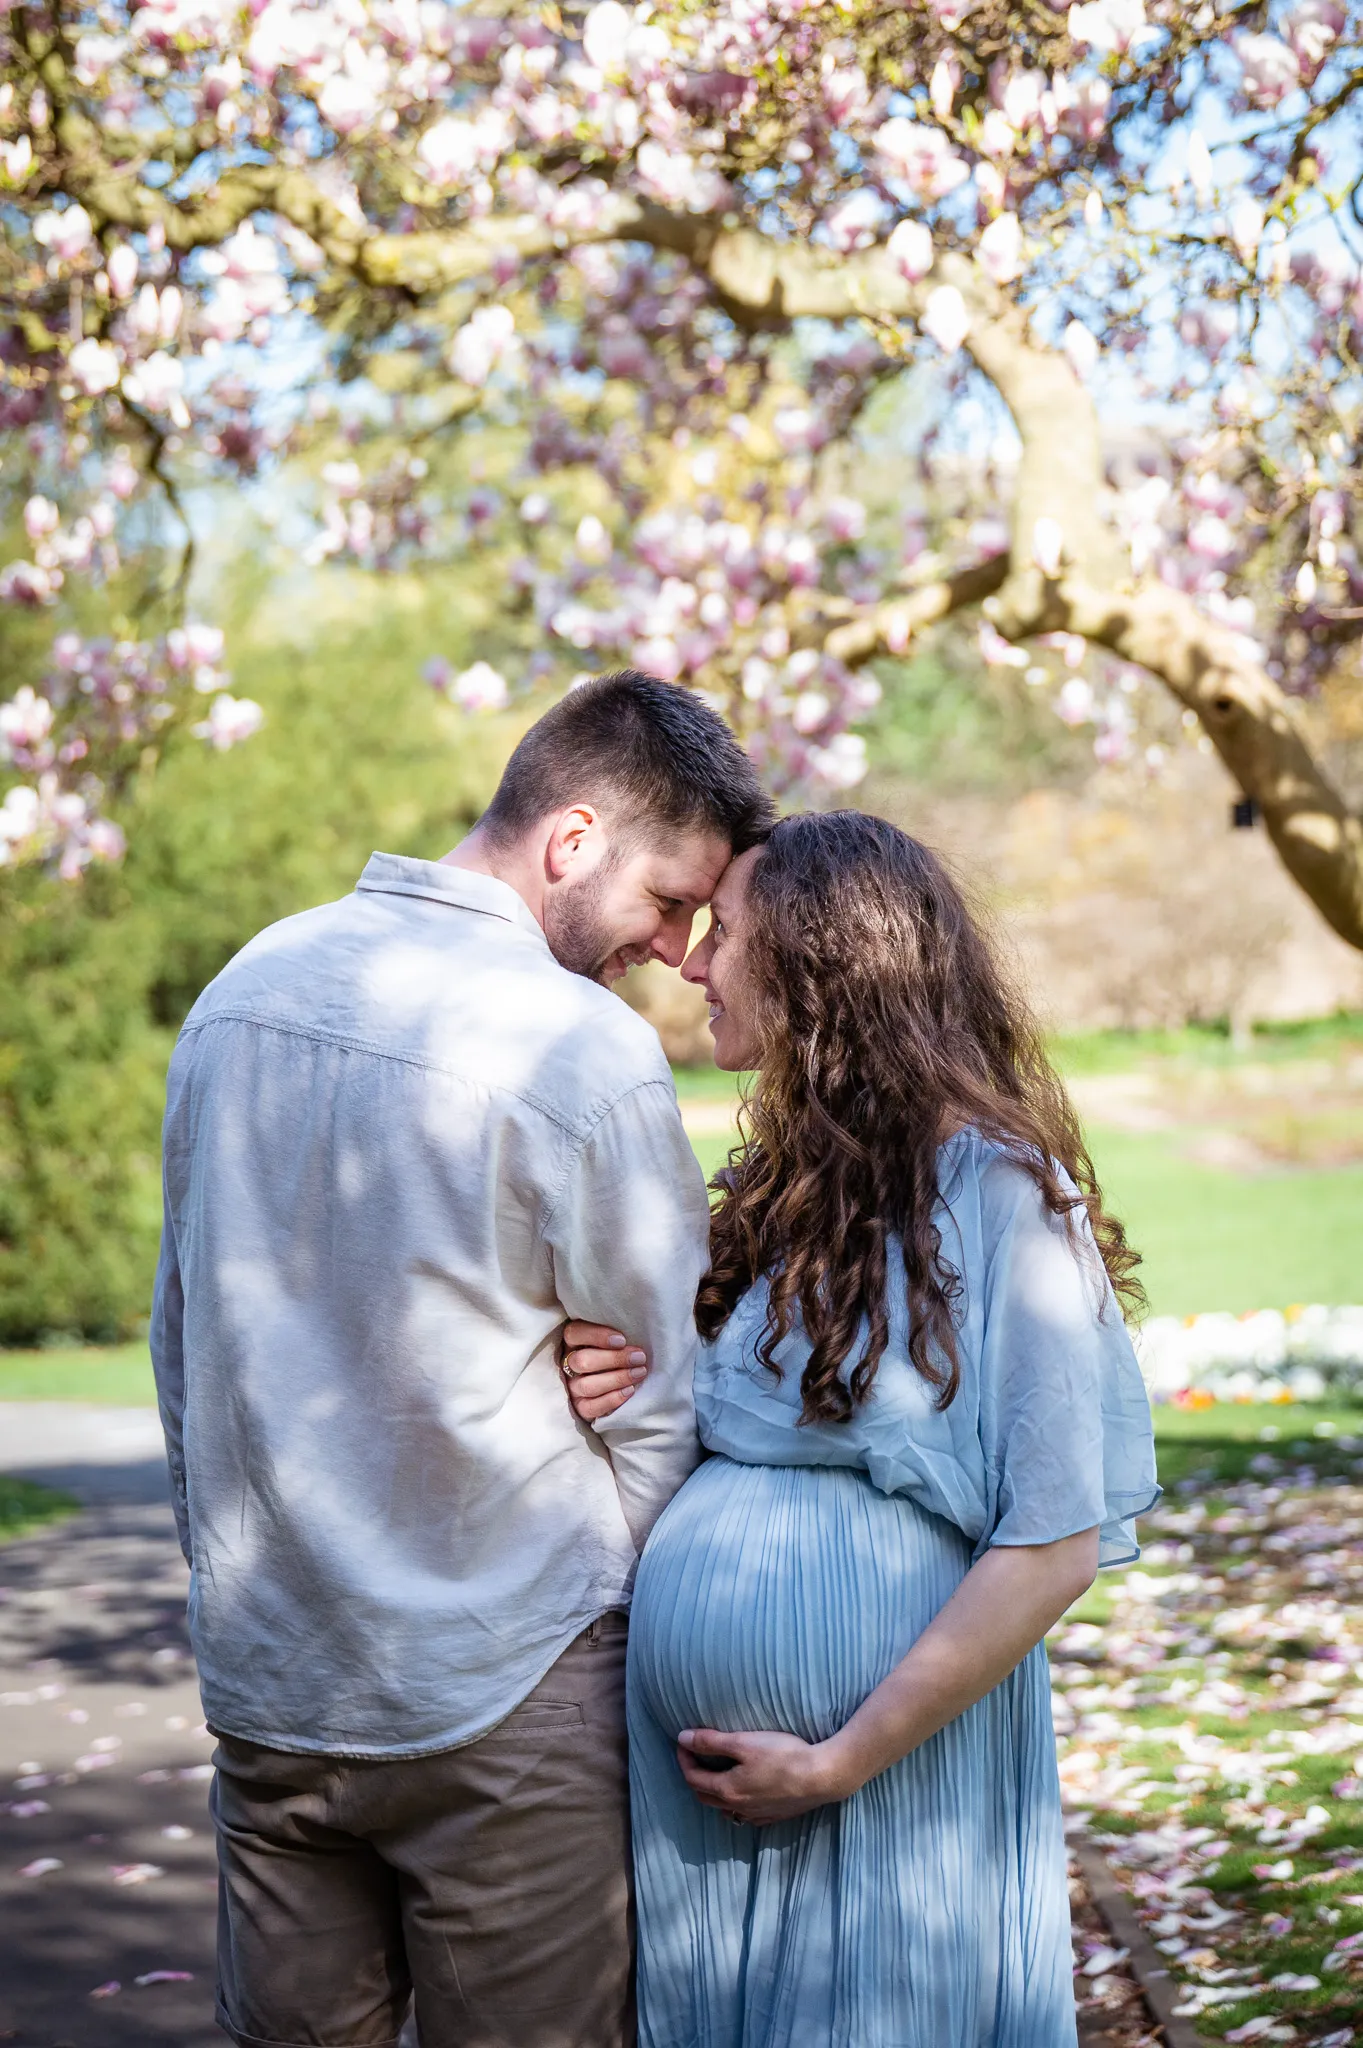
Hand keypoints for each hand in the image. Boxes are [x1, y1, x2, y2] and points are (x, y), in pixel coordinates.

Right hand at [559, 1320, 649, 1419]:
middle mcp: (567, 1364)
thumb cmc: (613, 1355)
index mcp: (572, 1342)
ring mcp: (571, 1388)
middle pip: (582, 1361)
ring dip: (617, 1379)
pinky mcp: (579, 1407)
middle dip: (614, 1359)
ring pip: (587, 1385)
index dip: (597, 1335)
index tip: (622, 1340)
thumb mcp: (610, 1342)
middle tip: (639, 1358)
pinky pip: (591, 1407)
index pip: (574, 1333)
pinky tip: (630, 1390)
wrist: (609, 1386)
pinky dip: (612, 1399)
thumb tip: (636, 1338)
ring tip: (639, 1373)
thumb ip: (615, 1338)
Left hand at [675, 1727, 855, 1826]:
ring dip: (715, 1792)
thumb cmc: (783, 1756)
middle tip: (695, 1757)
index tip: (683, 1742)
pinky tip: (744, 1793)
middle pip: (705, 1796)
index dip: (684, 1759)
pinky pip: (746, 1814)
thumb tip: (682, 1738)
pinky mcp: (774, 1816)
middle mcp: (738, 1807)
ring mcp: (757, 1815)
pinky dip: (736, 1803)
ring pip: (725, 1808)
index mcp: (727, 1789)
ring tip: (717, 1774)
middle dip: (695, 1777)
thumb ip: (711, 1741)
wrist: (822, 1777)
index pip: (693, 1778)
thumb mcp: (744, 1742)